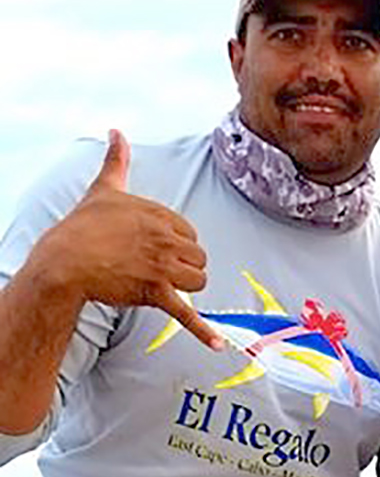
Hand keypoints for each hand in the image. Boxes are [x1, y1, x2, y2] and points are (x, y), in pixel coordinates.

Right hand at [42, 131, 222, 347]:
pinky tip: (217, 344)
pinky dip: (202, 331)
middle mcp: (165, 238)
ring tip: (166, 287)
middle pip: (199, 257)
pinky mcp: (155, 292)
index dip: (178, 245)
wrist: (66, 260)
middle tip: (160, 269)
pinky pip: (186, 313)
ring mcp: (162, 266)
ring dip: (187, 286)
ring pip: (198, 281)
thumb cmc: (83, 226)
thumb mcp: (104, 188)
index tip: (158, 249)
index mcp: (159, 214)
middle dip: (185, 266)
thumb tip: (116, 131)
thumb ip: (117, 160)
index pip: (190, 234)